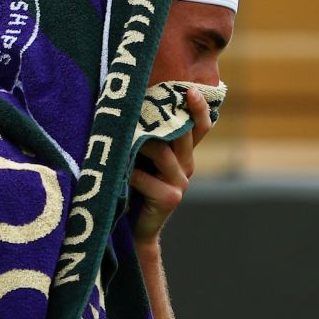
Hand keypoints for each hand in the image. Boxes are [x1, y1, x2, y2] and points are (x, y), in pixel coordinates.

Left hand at [130, 88, 212, 244]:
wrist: (135, 230)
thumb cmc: (133, 188)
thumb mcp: (142, 159)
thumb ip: (147, 138)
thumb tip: (133, 104)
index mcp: (184, 155)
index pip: (199, 127)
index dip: (199, 108)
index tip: (190, 89)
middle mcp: (187, 167)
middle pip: (182, 134)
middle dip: (162, 118)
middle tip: (141, 102)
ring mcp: (181, 184)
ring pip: (163, 153)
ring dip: (140, 144)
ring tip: (121, 138)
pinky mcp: (170, 198)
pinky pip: (146, 178)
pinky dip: (130, 174)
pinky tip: (119, 174)